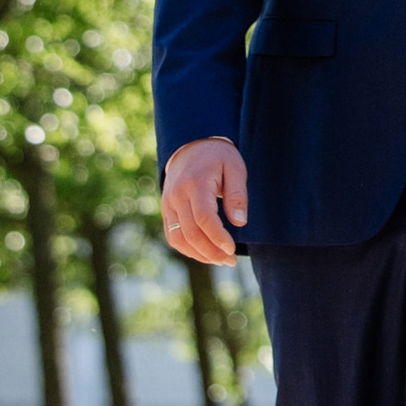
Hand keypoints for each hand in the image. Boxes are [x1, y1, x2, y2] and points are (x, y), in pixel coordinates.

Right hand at [162, 136, 248, 262]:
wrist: (191, 145)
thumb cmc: (218, 156)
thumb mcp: (235, 167)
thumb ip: (237, 194)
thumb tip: (240, 223)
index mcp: (196, 182)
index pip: (204, 217)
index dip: (218, 238)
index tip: (232, 249)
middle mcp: (177, 195)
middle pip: (191, 232)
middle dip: (211, 251)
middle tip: (230, 260)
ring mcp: (168, 203)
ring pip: (179, 239)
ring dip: (199, 254)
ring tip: (220, 260)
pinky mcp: (166, 210)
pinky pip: (172, 236)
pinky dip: (187, 249)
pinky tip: (204, 254)